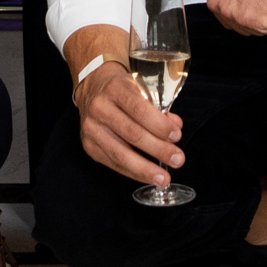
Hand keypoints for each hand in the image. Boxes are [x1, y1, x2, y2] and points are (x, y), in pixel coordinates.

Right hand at [66, 23, 181, 189]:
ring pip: (120, 154)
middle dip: (158, 150)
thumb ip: (159, 108)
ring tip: (163, 178)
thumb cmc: (122, 89)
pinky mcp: (88, 146)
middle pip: (132, 134)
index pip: (140, 110)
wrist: (92, 88)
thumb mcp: (140, 88)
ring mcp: (91, 128)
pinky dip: (133, 173)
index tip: (176, 136)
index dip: (160, 126)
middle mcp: (99, 108)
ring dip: (145, 169)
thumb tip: (176, 127)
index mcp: (115, 89)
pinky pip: (113, 164)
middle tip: (177, 160)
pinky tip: (147, 177)